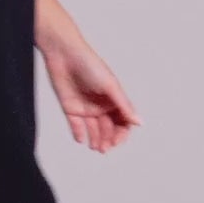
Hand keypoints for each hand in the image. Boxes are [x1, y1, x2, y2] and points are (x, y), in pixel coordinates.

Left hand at [40, 33, 142, 152]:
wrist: (64, 54)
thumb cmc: (90, 65)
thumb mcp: (110, 86)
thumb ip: (124, 105)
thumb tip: (139, 122)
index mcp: (114, 99)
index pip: (123, 121)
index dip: (122, 133)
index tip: (117, 141)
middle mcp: (101, 105)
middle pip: (109, 129)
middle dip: (108, 140)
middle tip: (105, 148)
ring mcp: (86, 108)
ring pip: (94, 130)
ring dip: (96, 140)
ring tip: (95, 147)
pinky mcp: (70, 108)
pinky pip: (76, 126)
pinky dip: (79, 134)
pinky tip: (81, 139)